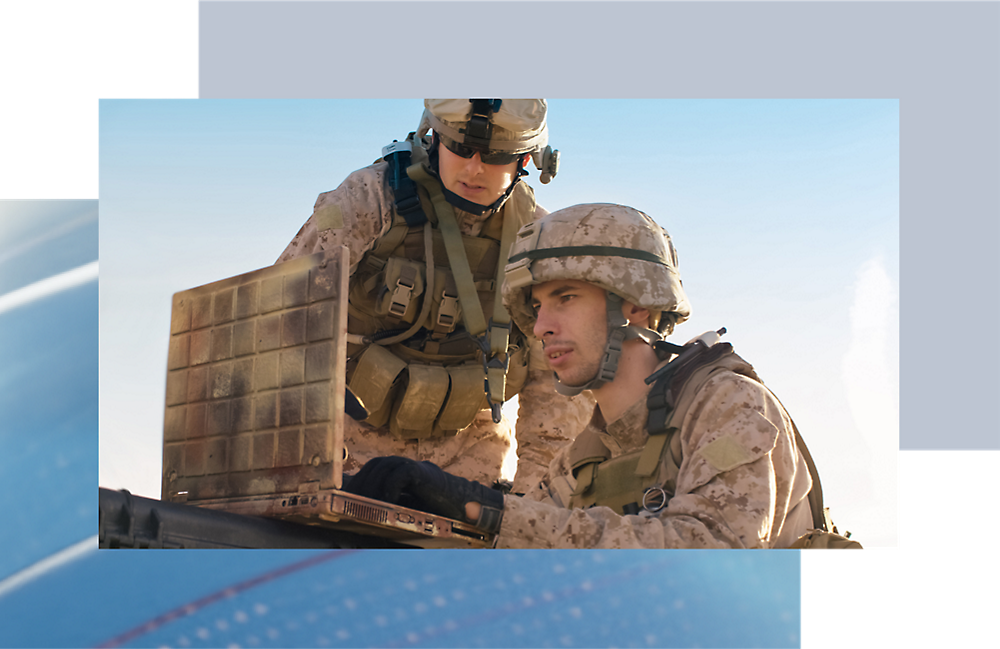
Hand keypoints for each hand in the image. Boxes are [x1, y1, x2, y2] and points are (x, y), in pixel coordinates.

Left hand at [344, 456, 503, 532]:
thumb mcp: (403, 515)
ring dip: (372, 488)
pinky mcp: (423, 471)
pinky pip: (400, 474)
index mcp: (395, 474)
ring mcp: (413, 466)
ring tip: (366, 507)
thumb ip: (384, 516)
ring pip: (383, 467)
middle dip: (359, 484)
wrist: (464, 510)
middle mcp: (402, 466)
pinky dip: (391, 488)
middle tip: (349, 503)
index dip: (354, 480)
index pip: (369, 471)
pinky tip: (388, 504)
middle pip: (373, 467)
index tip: (337, 493)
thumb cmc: (434, 516)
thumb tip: (355, 534)